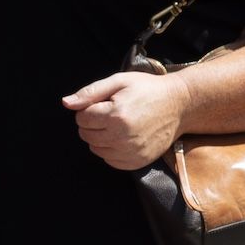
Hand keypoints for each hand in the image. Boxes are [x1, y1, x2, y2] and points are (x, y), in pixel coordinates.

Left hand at [62, 69, 189, 169]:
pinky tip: (124, 136)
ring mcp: (130, 152)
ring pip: (95, 148)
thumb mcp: (119, 82)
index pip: (82, 118)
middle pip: (86, 134)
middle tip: (112, 113)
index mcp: (116, 115)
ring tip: (119, 124)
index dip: (89, 109)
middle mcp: (122, 137)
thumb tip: (65, 103)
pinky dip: (111, 149)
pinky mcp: (136, 162)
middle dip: (93, 123)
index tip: (105, 103)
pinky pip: (109, 160)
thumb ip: (90, 92)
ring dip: (101, 137)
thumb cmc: (147, 89)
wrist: (179, 105)